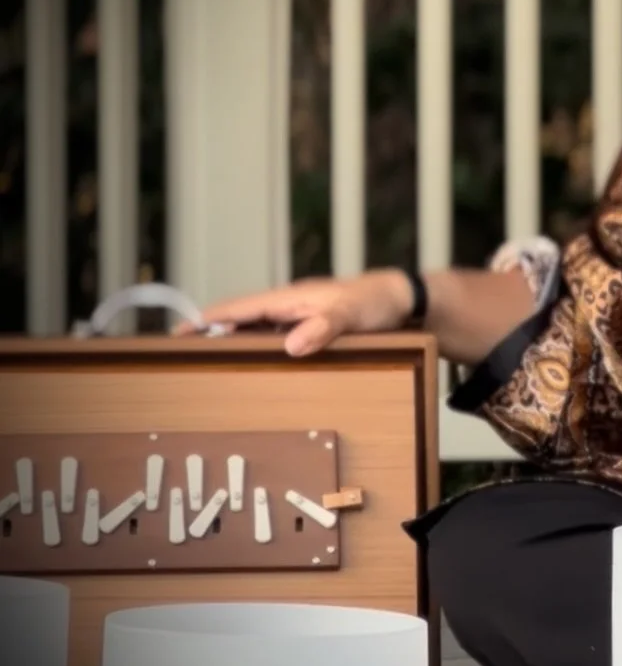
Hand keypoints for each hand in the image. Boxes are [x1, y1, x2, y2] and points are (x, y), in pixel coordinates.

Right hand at [173, 270, 414, 356]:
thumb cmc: (373, 302)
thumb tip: (290, 346)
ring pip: (254, 331)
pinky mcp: (307, 329)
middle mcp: (286, 307)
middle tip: (180, 356)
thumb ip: (322, 327)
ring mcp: (295, 318)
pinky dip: (256, 350)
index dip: (206, 320)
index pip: (237, 308)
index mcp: (288, 298)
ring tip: (205, 365)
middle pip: (238, 320)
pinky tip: (251, 366)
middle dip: (208, 334)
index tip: (178, 334)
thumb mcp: (349, 315)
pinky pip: (273, 339)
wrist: (399, 300)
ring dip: (230, 343)